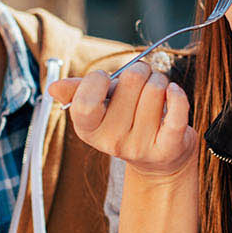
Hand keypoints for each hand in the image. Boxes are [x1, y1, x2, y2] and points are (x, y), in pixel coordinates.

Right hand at [50, 62, 196, 180]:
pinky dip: (177, 94)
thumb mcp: (101, 109)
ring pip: (156, 88)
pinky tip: (173, 92)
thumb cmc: (128, 123)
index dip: (97, 79)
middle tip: (141, 81)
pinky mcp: (169, 147)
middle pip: (131, 80)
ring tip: (158, 92)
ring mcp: (140, 146)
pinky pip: (177, 110)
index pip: (85, 101)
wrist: (159, 161)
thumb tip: (54, 88)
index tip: (105, 79)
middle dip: (140, 71)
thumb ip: (79, 93)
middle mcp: (112, 142)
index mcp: (89, 130)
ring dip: (160, 81)